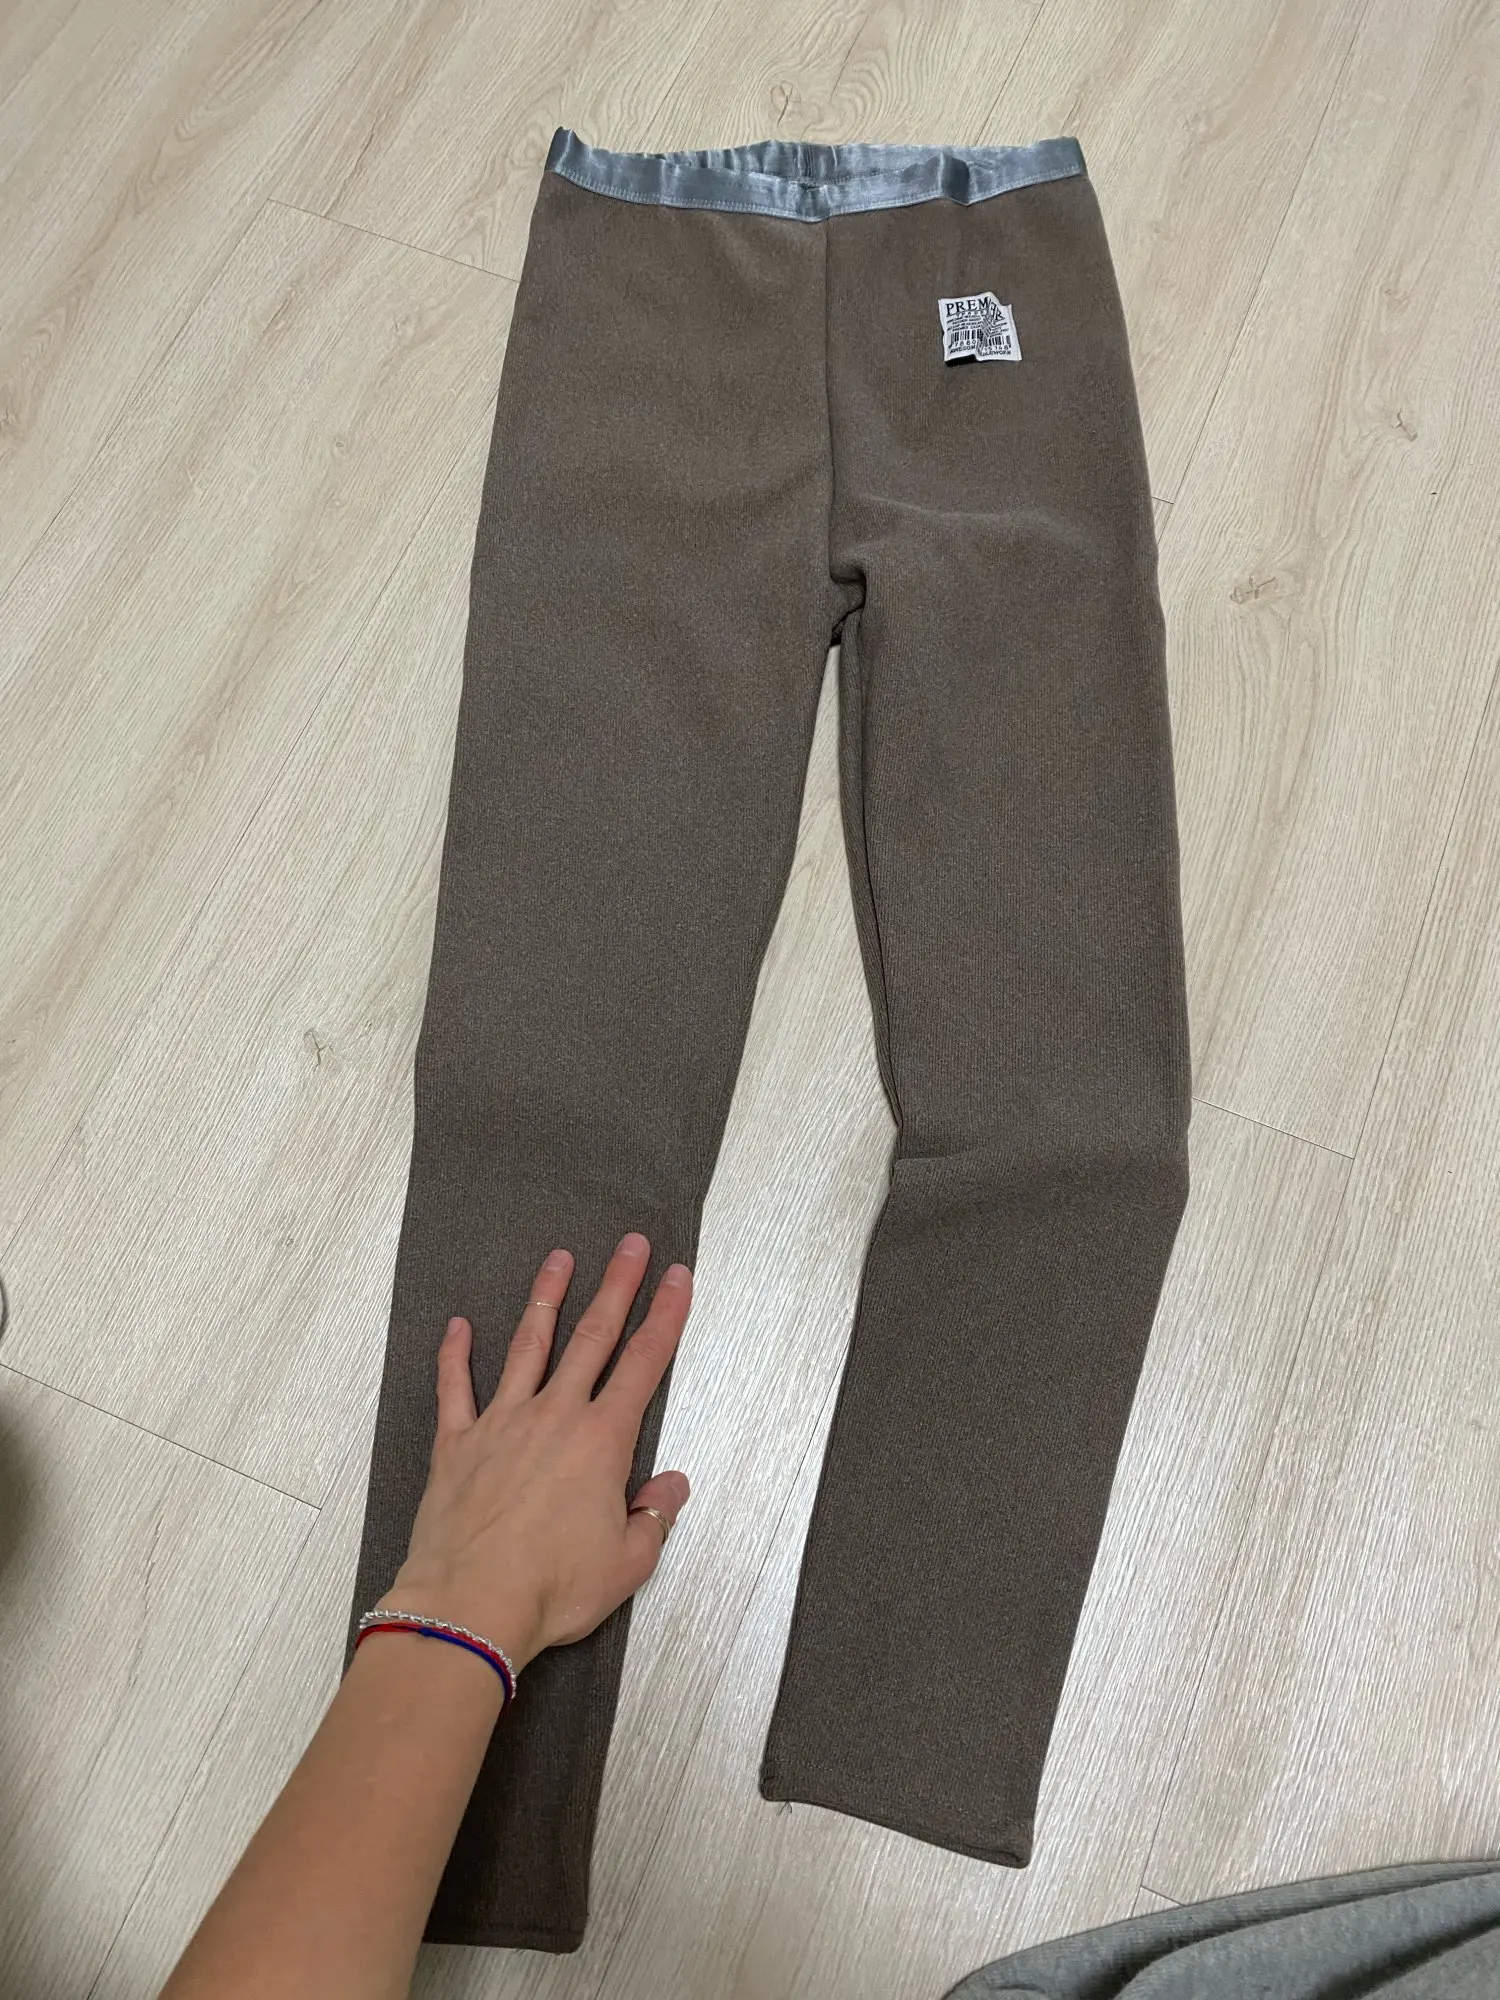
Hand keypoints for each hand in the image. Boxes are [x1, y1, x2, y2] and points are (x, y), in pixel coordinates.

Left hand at [380, 1232, 692, 1670]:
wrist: (470, 1605)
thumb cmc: (551, 1589)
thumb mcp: (628, 1562)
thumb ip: (654, 1517)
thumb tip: (672, 1486)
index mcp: (602, 1441)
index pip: (644, 1363)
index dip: (665, 1316)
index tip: (678, 1278)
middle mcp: (554, 1417)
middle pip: (593, 1336)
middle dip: (617, 1286)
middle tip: (631, 1246)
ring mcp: (502, 1424)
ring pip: (529, 1346)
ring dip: (546, 1299)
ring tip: (559, 1260)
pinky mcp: (457, 1445)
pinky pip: (456, 1388)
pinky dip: (455, 1355)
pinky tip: (457, 1327)